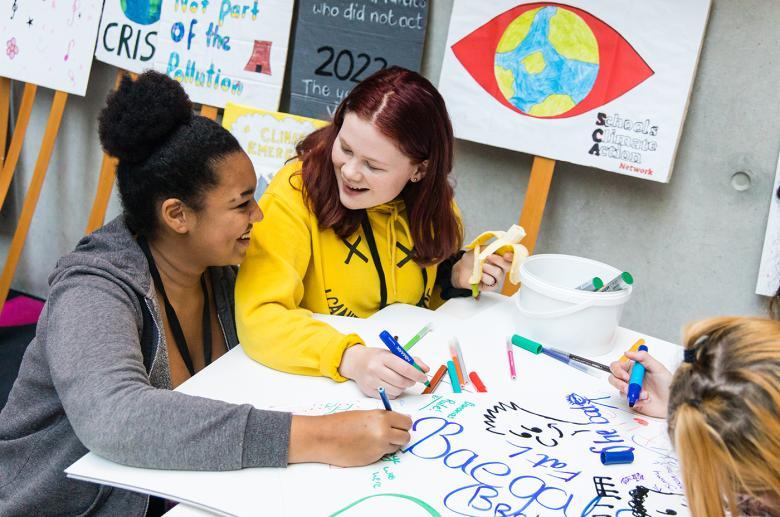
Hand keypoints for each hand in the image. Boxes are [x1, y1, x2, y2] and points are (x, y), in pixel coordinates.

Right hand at [289, 410, 411, 465]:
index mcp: (382, 417)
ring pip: (396, 447)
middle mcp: (384, 432)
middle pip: (406, 437)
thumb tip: (402, 421)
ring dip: (390, 444)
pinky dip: (380, 451)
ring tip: (375, 440)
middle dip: (400, 435)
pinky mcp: (373, 459)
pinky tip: (367, 446)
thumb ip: (384, 418)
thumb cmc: (341, 423)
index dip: (403, 424)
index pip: (407, 422)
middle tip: (390, 434)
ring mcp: (379, 447)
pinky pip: (384, 455)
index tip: (400, 425)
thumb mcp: (365, 414)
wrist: (324, 437)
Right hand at [339, 345, 428, 397]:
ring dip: (402, 387)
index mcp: (383, 357)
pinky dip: (394, 392)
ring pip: (396, 391)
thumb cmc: (377, 357)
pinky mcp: (369, 391)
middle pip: (401, 381)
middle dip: (411, 382)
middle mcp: (375, 369)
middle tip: (412, 379)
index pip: (404, 368)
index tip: (423, 377)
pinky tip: (391, 385)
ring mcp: (371, 381)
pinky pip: (389, 396)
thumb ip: (411, 360)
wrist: (356, 362)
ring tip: (399, 380)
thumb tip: (425, 369)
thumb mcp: (393, 353)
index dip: (417, 374)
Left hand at [452, 251, 512, 291]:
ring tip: (481, 266)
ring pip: (499, 273)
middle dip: (498, 260)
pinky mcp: (490, 286)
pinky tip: (479, 275)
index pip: (512, 258)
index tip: (506, 255)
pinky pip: (491, 281)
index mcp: (501, 259)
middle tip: (488, 257)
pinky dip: (484, 277)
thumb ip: (492, 247)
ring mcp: (496, 278)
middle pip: (508, 266)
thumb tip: (501, 245)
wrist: (460, 268)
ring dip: (489, 268)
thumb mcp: (481, 249)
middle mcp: (501, 269)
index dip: (512, 257)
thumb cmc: (471, 258)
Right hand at [608, 350, 672, 417]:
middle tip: (628, 388)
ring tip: (644, 395)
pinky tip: (647, 400)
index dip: (618, 371)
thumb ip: (643, 357)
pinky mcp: (633, 401)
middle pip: (613, 378)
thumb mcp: (657, 367)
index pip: (617, 366)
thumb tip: (628, 352)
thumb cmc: (667, 384)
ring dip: (631, 393)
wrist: (673, 401)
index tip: (626, 376)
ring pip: (620, 391)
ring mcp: (631, 390)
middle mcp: (631, 379)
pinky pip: (628, 401)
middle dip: (619, 384)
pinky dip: (638, 401)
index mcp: (634, 369)